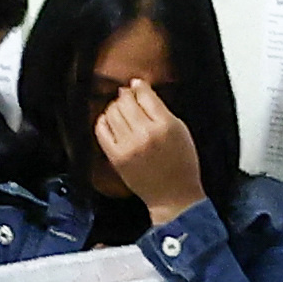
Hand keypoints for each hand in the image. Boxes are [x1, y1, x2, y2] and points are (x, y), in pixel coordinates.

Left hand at [95, 79, 203, 223]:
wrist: (173, 195)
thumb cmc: (181, 164)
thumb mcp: (180, 130)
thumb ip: (160, 108)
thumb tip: (139, 88)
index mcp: (165, 125)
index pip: (144, 94)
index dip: (139, 86)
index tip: (137, 86)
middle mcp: (145, 133)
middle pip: (125, 101)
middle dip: (125, 95)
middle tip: (128, 98)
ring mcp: (129, 146)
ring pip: (112, 112)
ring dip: (115, 107)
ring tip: (122, 112)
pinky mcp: (116, 157)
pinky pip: (101, 130)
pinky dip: (103, 121)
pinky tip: (111, 122)